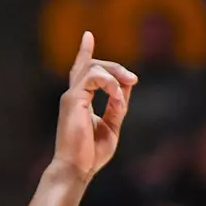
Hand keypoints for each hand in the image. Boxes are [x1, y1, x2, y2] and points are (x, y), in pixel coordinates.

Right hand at [53, 31, 136, 181]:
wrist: (76, 169)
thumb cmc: (90, 155)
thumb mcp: (111, 127)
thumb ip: (117, 107)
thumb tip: (126, 87)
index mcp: (80, 102)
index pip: (81, 72)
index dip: (84, 52)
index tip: (87, 35)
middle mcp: (73, 96)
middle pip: (91, 65)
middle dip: (115, 67)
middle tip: (133, 78)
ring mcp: (71, 96)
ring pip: (94, 68)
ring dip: (115, 74)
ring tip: (130, 84)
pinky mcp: (73, 100)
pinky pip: (94, 78)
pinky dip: (110, 84)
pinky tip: (118, 97)